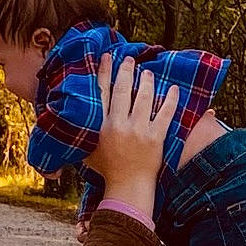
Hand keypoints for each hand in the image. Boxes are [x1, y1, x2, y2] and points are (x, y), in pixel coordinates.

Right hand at [83, 54, 178, 215]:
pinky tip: (174, 89)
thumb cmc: (107, 170)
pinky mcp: (156, 138)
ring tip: (148, 72)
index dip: (105, 73)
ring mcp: (139, 131)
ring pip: (144, 98)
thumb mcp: (87, 150)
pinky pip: (166, 114)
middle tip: (130, 60)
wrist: (127, 187)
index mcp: (103, 126)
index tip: (108, 58)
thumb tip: (71, 119)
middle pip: (123, 91)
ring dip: (146, 82)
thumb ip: (84, 133)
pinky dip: (170, 100)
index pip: (103, 93)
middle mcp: (120, 125)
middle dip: (126, 71)